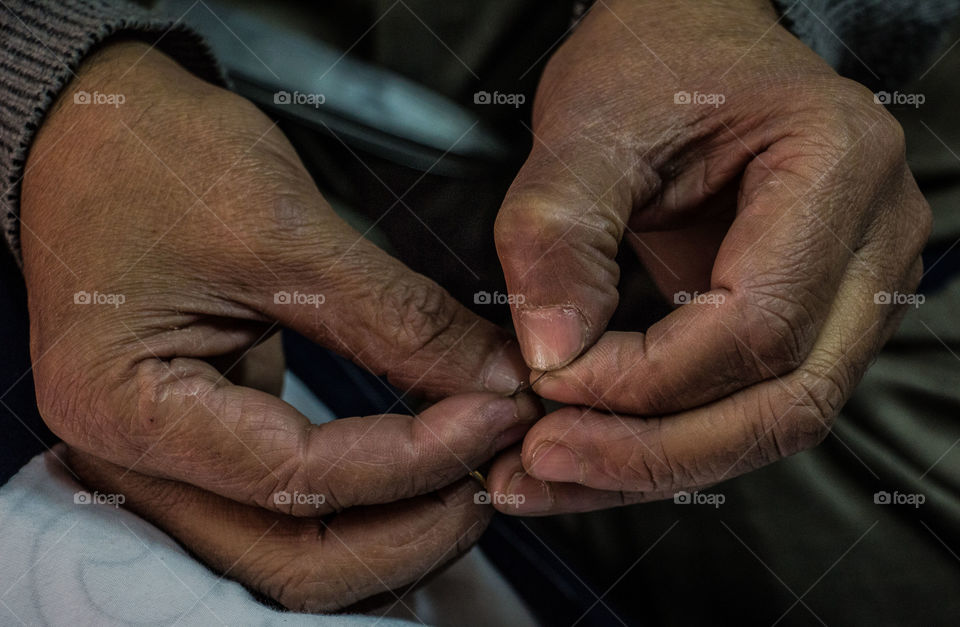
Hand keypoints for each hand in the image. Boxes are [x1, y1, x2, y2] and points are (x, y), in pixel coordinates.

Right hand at [22, 41, 535, 608]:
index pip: (297, 477)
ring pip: (299, 554)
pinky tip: (428, 466)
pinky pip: (296, 511)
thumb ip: (397, 317)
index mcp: (125, 408)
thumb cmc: (152, 158)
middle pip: (294, 560)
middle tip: (498, 468)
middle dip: (415, 527)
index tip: (498, 412)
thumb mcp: (284, 229)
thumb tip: (495, 379)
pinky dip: (370, 502)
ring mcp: (170, 465)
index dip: (416, 456)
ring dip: (399, 529)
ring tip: (476, 471)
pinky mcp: (208, 446)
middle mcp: (134, 464)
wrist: (97, 134)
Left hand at [488, 0, 930, 513]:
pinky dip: (663, 439)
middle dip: (654, 452)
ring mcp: (848, 287)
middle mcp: (869, 239)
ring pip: (771, 420)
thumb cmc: (654, 57)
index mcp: (837, 167)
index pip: (756, 325)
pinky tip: (588, 451)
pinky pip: (744, 403)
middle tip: (544, 462)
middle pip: (787, 400)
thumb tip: (552, 352)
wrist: (685, 40)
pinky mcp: (804, 317)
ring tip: (550, 470)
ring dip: (654, 462)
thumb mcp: (588, 124)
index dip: (644, 378)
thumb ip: (560, 232)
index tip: (548, 379)